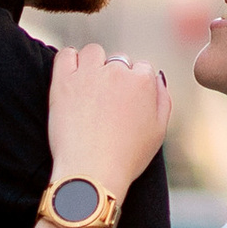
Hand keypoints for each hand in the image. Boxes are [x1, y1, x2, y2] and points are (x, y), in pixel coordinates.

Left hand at [47, 43, 169, 191]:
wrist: (92, 173)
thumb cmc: (126, 159)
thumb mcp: (158, 132)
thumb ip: (163, 100)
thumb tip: (157, 77)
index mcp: (143, 82)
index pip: (141, 69)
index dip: (133, 87)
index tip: (124, 105)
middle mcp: (117, 71)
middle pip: (118, 61)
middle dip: (113, 77)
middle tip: (105, 104)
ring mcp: (89, 74)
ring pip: (93, 53)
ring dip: (92, 65)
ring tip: (87, 90)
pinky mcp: (63, 81)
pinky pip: (66, 55)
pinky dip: (68, 62)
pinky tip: (71, 79)